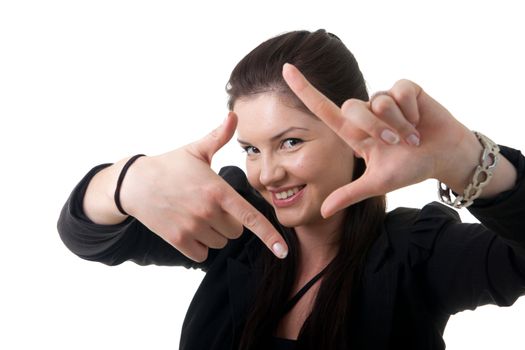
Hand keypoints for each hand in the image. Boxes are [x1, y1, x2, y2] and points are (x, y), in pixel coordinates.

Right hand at [120, 113, 288, 261]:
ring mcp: (192, 227)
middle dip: (230, 222)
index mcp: (218, 190)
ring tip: (198, 214)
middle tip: (212, 206)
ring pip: (220, 243)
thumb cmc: (170, 165)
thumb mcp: (196, 150)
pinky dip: (199, 245)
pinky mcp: (178, 240)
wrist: (135, 184)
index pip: (250, 217)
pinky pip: (202, 254)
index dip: (269, 235)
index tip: (282, 251)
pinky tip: (189, 228)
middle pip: (236, 231)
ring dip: (215, 234)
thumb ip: (218, 136)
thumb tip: (234, 115)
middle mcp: (207, 211)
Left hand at [282, 63, 478, 216]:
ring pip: (379, 101)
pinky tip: (420, 119)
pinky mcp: (406, 89)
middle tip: (396, 142)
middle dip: (375, 128)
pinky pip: (400, 91)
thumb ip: (349, 194)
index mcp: (354, 133)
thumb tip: (324, 213)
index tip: (285, 69)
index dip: (304, 89)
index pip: (323, 109)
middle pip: (352, 107)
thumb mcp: (377, 183)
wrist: (444, 158)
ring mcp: (385, 100)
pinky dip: (412, 110)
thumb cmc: (410, 169)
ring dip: (399, 123)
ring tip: (413, 135)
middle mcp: (366, 113)